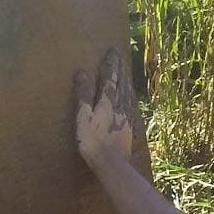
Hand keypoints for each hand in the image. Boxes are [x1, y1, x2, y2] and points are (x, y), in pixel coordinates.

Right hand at [73, 48, 136, 172]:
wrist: (112, 163)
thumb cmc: (93, 140)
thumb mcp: (84, 116)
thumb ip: (84, 94)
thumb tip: (82, 71)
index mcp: (108, 100)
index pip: (110, 77)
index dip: (111, 64)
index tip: (112, 51)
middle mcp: (120, 105)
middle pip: (121, 82)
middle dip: (120, 68)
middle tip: (120, 56)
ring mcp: (126, 116)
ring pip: (127, 92)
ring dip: (126, 79)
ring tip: (125, 71)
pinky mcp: (129, 126)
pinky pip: (130, 104)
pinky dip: (129, 95)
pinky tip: (129, 97)